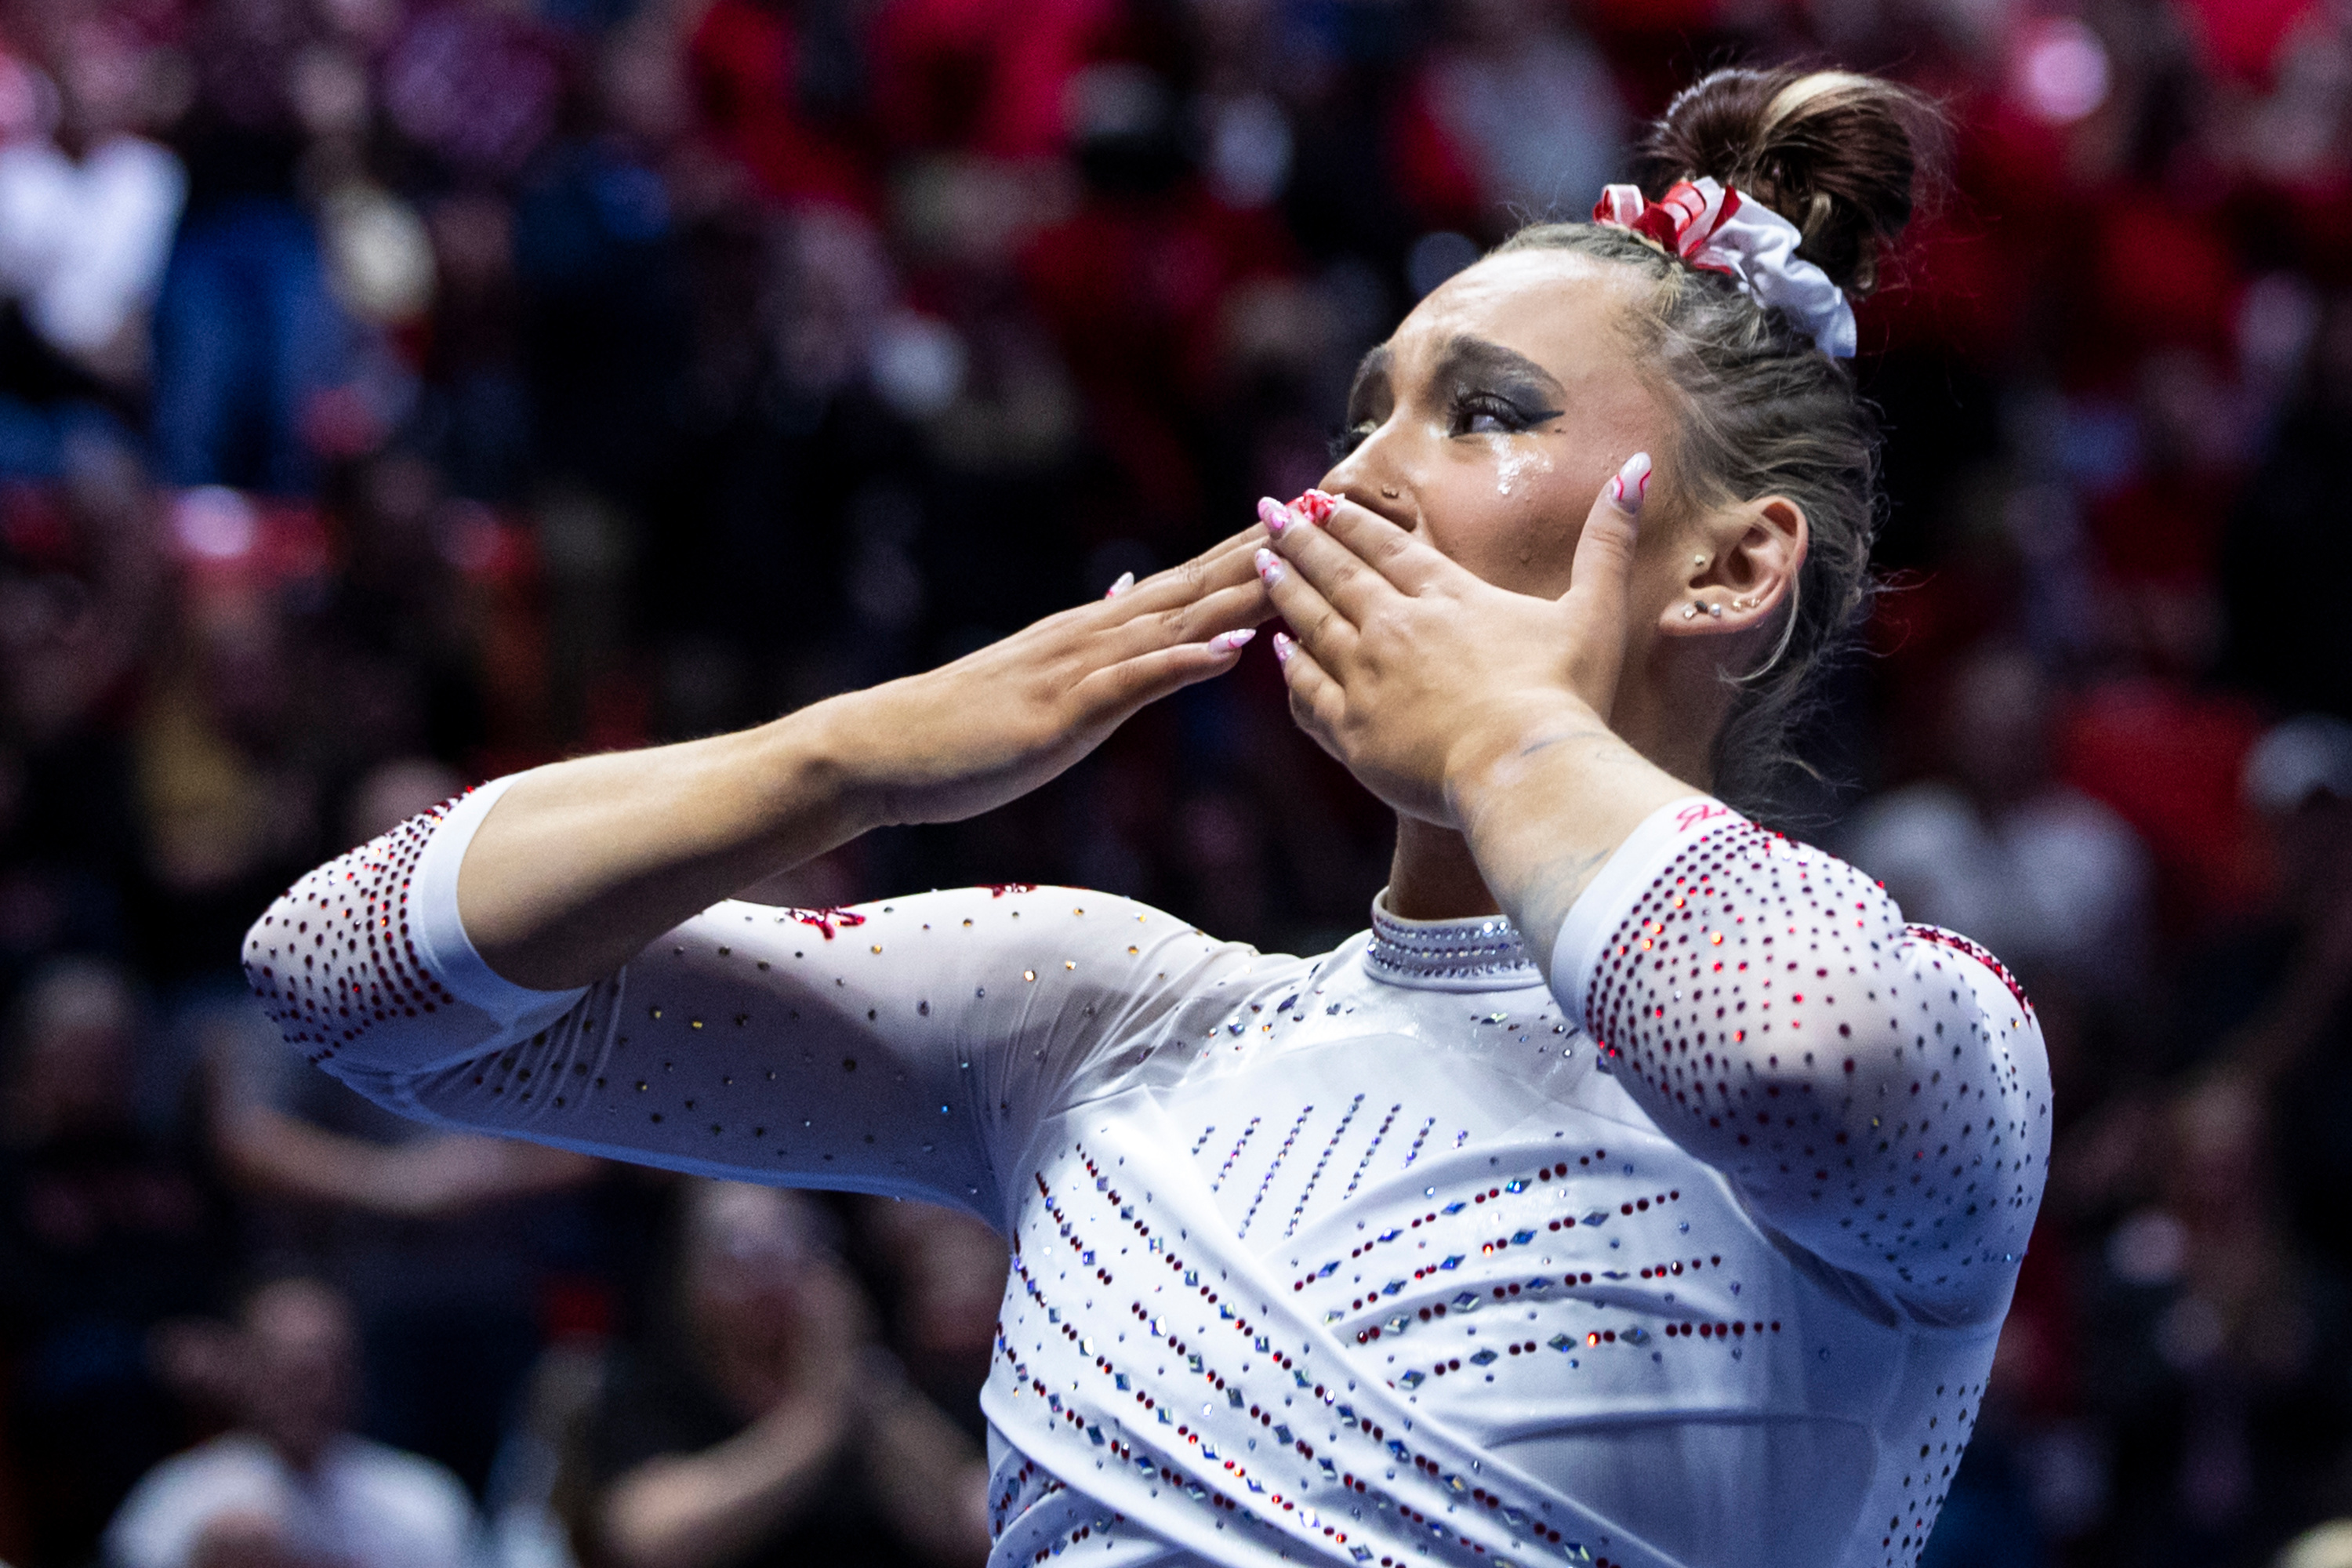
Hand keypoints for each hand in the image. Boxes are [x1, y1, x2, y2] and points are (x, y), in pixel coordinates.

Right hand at [829, 527, 1272, 827]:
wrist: (885, 748)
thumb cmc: (965, 723)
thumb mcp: (1047, 669)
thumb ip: (1100, 634)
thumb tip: (1138, 590)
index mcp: (1098, 630)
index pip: (1191, 582)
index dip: (1257, 549)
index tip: (1314, 519)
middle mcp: (1095, 634)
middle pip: (1198, 584)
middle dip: (1269, 551)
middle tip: (1332, 510)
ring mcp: (1078, 670)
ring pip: (1174, 621)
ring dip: (1240, 591)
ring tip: (1304, 564)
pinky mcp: (1061, 713)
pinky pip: (1132, 683)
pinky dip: (1182, 663)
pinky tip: (1230, 650)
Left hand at [1253, 455, 1651, 825]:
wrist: (1526, 770)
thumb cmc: (1566, 696)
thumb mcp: (1595, 610)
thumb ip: (1608, 540)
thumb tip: (1641, 466)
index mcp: (1448, 596)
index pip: (1387, 546)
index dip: (1349, 521)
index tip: (1317, 499)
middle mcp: (1397, 627)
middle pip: (1337, 573)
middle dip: (1299, 540)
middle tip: (1266, 514)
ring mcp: (1367, 678)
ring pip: (1311, 622)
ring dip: (1283, 590)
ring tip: (1257, 563)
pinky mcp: (1352, 732)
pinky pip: (1307, 692)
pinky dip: (1290, 667)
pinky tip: (1277, 650)